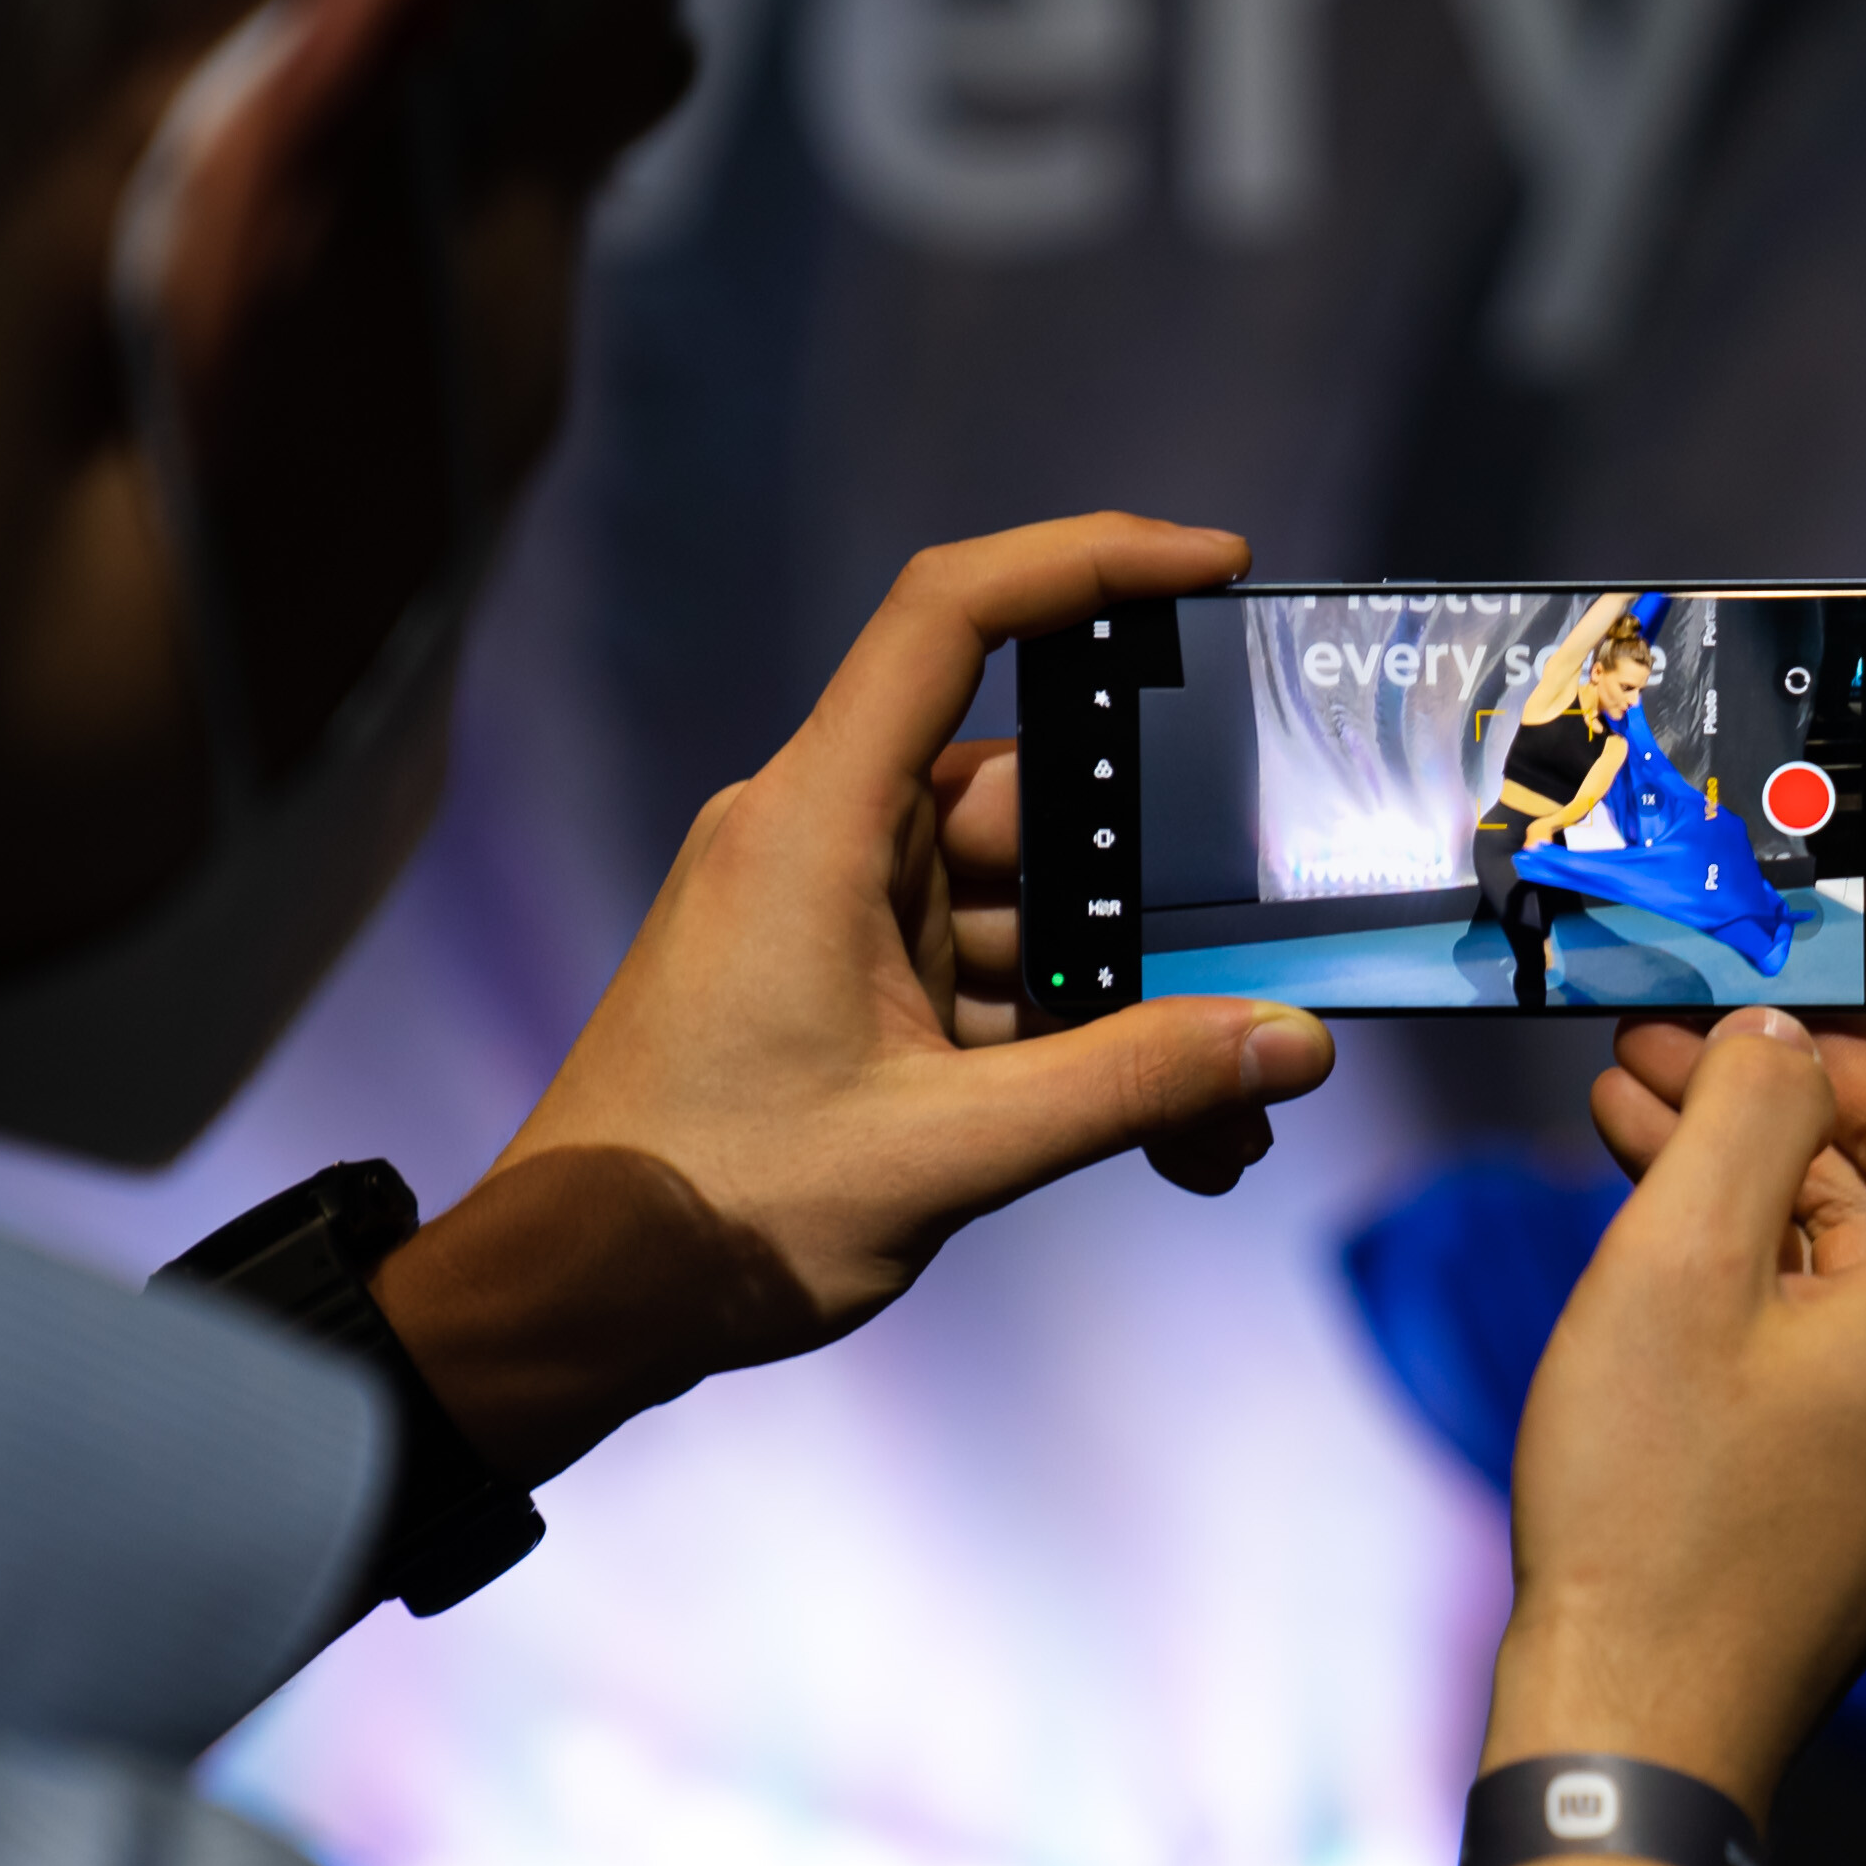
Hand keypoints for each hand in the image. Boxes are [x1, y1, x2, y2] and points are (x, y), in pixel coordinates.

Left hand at [368, 514, 1337, 1482]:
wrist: (574, 1304)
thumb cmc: (704, 1210)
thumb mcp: (946, 1151)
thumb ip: (1133, 1087)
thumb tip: (1290, 1046)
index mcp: (812, 825)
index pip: (951, 617)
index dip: (1085, 561)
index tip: (1211, 567)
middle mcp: (826, 844)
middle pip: (1038, 801)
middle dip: (1160, 902)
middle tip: (1263, 988)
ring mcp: (842, 918)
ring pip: (1038, 912)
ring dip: (1133, 1006)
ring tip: (1217, 1124)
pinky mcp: (856, 989)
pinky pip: (1003, 984)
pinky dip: (1079, 1048)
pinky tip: (1167, 1137)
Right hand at [1485, 809, 1865, 1811]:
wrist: (1633, 1736)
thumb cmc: (1650, 1527)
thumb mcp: (1670, 1273)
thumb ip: (1741, 1110)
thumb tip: (1780, 1035)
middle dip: (1809, 1061)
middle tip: (1670, 1007)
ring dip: (1764, 1145)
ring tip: (1626, 1086)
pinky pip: (1853, 1300)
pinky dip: (1768, 1234)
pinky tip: (1658, 1181)